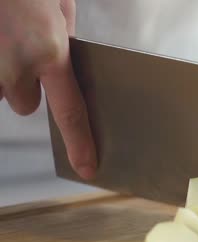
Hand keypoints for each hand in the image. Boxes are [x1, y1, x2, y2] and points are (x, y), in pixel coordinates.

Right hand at [0, 0, 96, 179]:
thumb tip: (63, 56)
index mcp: (49, 53)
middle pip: (24, 103)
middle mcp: (14, 66)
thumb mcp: (58, 3)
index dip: (79, 143)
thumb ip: (62, 37)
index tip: (87, 166)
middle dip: (24, 86)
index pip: (70, 112)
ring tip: (2, 37)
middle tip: (21, 50)